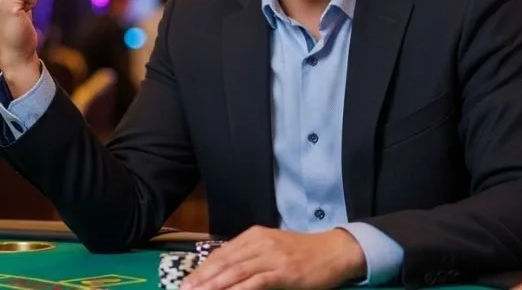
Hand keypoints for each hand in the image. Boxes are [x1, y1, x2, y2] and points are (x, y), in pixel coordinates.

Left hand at [180, 226, 365, 289]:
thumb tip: (226, 272)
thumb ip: (251, 257)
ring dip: (215, 285)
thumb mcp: (273, 249)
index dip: (202, 269)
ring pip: (236, 272)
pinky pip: (256, 282)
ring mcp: (272, 256)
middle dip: (202, 279)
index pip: (221, 253)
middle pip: (224, 262)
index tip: (187, 282)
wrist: (334, 251)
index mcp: (254, 236)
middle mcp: (260, 242)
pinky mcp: (284, 271)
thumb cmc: (303, 253)